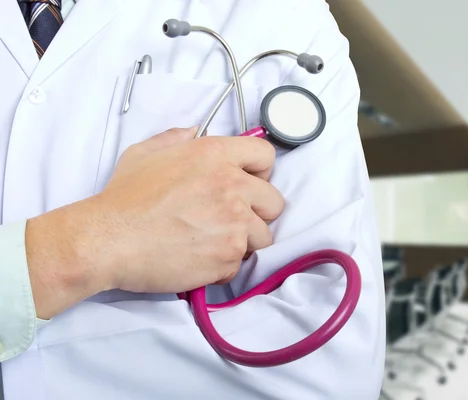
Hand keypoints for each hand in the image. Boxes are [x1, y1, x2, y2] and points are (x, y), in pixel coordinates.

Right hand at [26, 128, 283, 318]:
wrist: (108, 240)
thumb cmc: (124, 198)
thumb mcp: (145, 154)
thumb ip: (176, 139)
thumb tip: (193, 132)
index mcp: (216, 155)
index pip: (266, 156)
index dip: (260, 172)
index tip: (249, 185)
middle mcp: (233, 186)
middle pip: (274, 202)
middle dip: (257, 213)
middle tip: (231, 220)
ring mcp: (234, 223)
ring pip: (262, 237)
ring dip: (242, 241)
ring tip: (211, 242)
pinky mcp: (228, 256)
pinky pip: (239, 263)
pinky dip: (223, 265)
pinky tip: (198, 258)